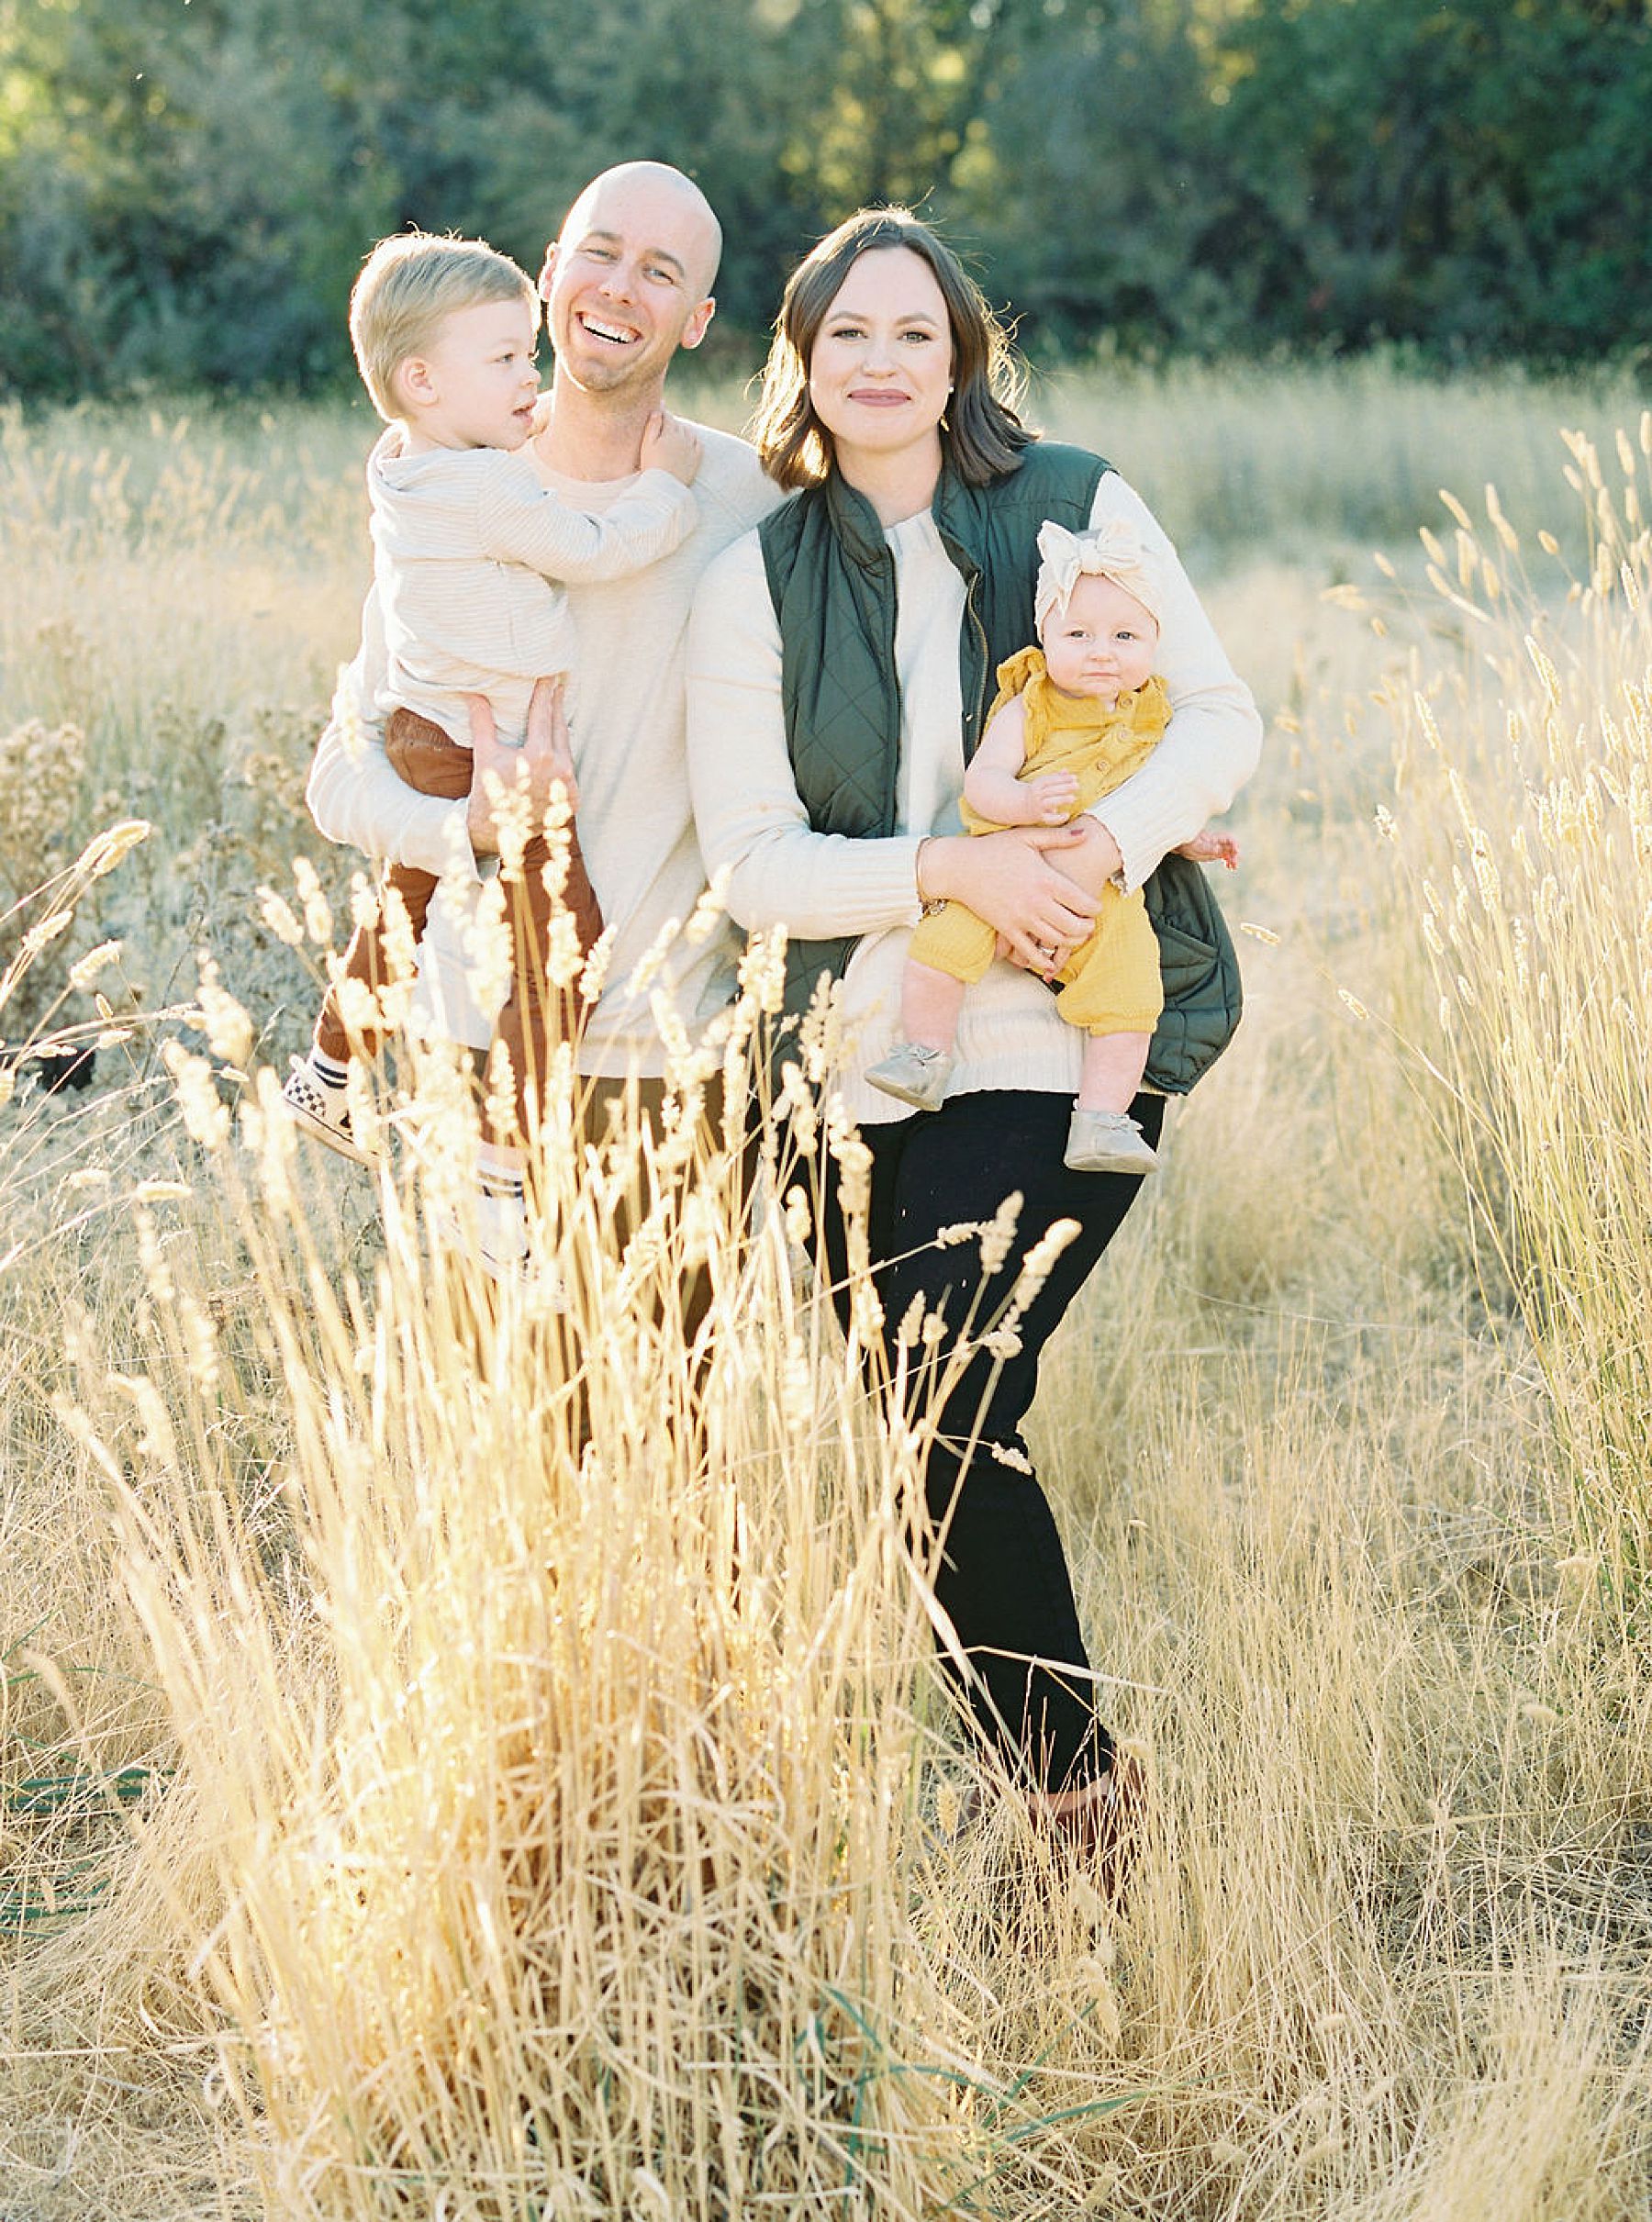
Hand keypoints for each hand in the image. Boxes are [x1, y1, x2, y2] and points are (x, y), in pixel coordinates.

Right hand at [465, 677, 576, 857]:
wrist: (499, 833)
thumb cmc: (488, 793)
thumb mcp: (484, 755)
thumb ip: (482, 722)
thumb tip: (473, 693)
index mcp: (539, 753)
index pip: (543, 713)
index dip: (544, 692)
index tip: (548, 675)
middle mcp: (560, 767)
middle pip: (560, 727)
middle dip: (556, 705)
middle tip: (558, 685)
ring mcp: (569, 784)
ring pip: (567, 748)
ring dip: (561, 731)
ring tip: (557, 711)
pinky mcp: (573, 799)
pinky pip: (570, 771)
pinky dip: (563, 758)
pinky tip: (559, 747)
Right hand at [640, 409, 700, 485]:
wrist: (664, 486)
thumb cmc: (652, 465)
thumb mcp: (648, 444)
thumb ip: (653, 426)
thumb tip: (658, 411)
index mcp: (670, 433)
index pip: (667, 417)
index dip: (662, 412)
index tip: (659, 409)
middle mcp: (683, 438)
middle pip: (678, 424)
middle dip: (671, 422)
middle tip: (665, 422)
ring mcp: (691, 449)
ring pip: (689, 432)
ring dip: (683, 429)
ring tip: (677, 431)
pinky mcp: (696, 460)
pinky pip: (699, 444)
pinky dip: (695, 440)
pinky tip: (690, 441)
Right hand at [923, 823, 1101, 974]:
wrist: (960, 867)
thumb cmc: (995, 848)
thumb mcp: (1027, 837)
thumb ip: (1059, 837)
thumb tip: (1085, 835)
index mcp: (1046, 879)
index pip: (1082, 902)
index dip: (1095, 909)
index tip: (1096, 907)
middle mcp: (1036, 902)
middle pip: (1073, 926)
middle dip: (1087, 929)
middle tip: (1089, 925)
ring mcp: (1020, 918)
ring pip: (1055, 940)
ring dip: (1069, 943)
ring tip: (1073, 937)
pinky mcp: (1006, 929)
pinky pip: (1028, 952)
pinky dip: (1041, 960)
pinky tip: (1049, 962)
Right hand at [1021, 771, 1080, 825]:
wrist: (1019, 806)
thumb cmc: (1036, 792)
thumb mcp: (1042, 783)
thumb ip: (1055, 777)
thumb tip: (1066, 770)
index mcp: (1037, 785)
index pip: (1050, 780)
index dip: (1062, 778)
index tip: (1074, 777)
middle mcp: (1036, 796)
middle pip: (1050, 790)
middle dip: (1064, 787)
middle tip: (1077, 785)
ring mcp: (1037, 807)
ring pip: (1049, 803)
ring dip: (1061, 800)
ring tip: (1073, 798)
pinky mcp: (1039, 817)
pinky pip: (1049, 819)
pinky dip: (1058, 818)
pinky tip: (1067, 815)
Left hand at [1175, 826, 1239, 868]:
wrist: (1178, 843)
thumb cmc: (1187, 844)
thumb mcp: (1197, 847)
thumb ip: (1209, 848)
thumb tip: (1219, 850)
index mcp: (1213, 839)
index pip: (1228, 839)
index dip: (1234, 845)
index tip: (1236, 852)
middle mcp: (1215, 842)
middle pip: (1230, 846)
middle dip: (1234, 855)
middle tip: (1234, 865)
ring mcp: (1214, 846)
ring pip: (1227, 851)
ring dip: (1232, 858)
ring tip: (1233, 867)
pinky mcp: (1211, 851)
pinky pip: (1223, 854)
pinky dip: (1227, 860)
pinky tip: (1228, 866)